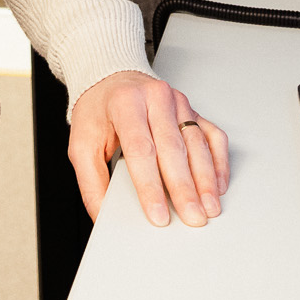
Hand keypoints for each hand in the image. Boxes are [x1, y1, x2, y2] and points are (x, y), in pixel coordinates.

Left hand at [68, 70, 229, 228]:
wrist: (110, 81)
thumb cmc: (98, 112)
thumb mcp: (81, 144)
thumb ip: (91, 182)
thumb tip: (103, 216)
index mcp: (125, 103)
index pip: (141, 149)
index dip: (150, 185)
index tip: (158, 214)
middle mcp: (155, 98)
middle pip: (173, 148)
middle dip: (184, 188)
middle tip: (192, 218)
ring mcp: (178, 102)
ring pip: (197, 143)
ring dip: (205, 179)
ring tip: (208, 208)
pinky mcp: (193, 109)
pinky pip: (213, 135)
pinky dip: (218, 162)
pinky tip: (217, 185)